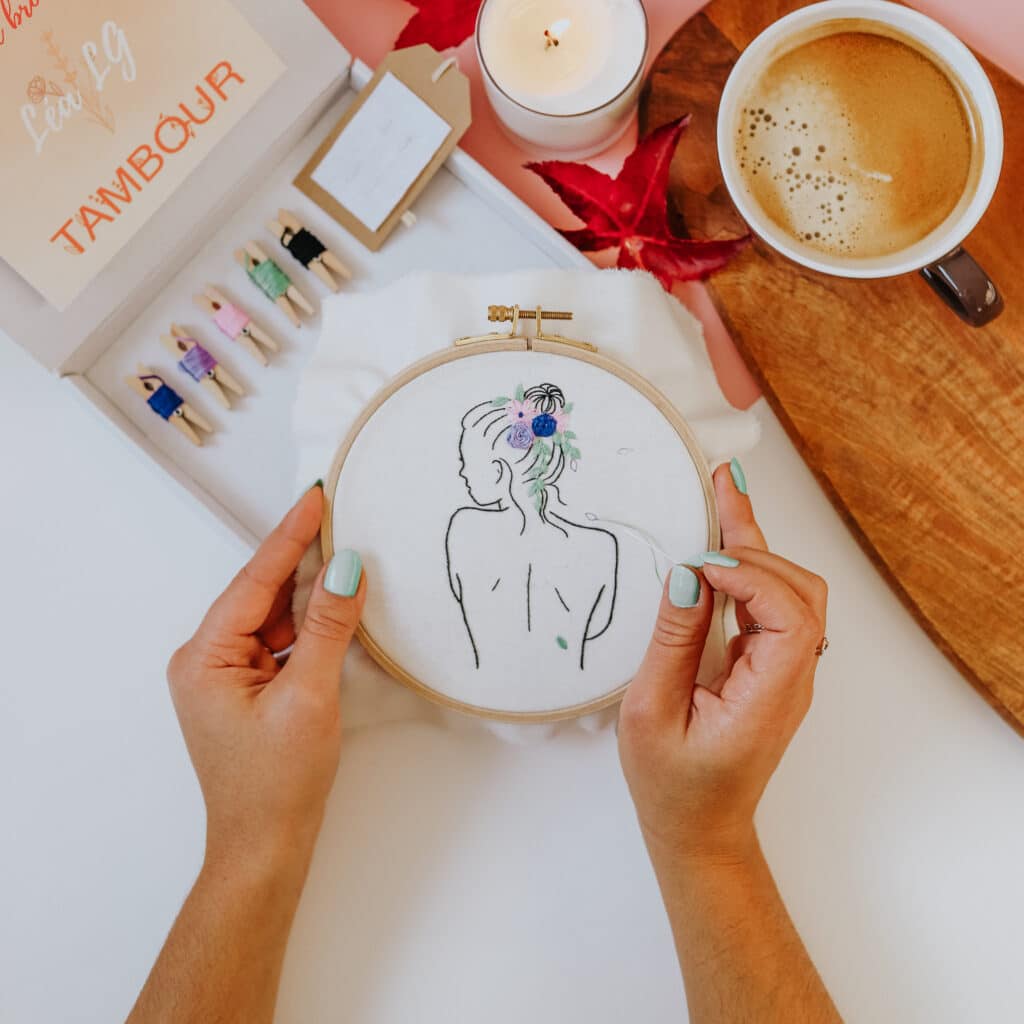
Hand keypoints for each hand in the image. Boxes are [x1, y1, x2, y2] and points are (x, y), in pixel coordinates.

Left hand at [167, 485, 365, 876]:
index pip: (255, 580)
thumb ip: (329, 627)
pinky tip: (338, 610)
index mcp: (205, 657)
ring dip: (312, 596)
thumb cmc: (277, 783)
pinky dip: (311, 627)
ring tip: (349, 560)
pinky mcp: (250, 689)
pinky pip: (283, 642)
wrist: (266, 848)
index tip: (316, 497)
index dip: (290, 536)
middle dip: (303, 560)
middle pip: (264, 594)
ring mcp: (228, 675)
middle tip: (340, 518)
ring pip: (276, 617)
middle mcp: (208, 659)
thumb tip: (345, 569)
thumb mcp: (310, 696)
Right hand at [618, 461, 827, 865]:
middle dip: (756, 542)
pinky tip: (718, 548)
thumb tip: (686, 575)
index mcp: (768, 697)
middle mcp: (789, 680)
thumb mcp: (652, 712)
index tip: (696, 563)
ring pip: (792, 594)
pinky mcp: (768, 669)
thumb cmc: (673, 785)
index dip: (749, 575)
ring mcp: (784, 674)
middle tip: (717, 491)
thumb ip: (672, 641)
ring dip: (755, 549)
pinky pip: (769, 608)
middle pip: (801, 592)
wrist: (698, 828)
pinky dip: (746, 572)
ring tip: (720, 502)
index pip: (789, 615)